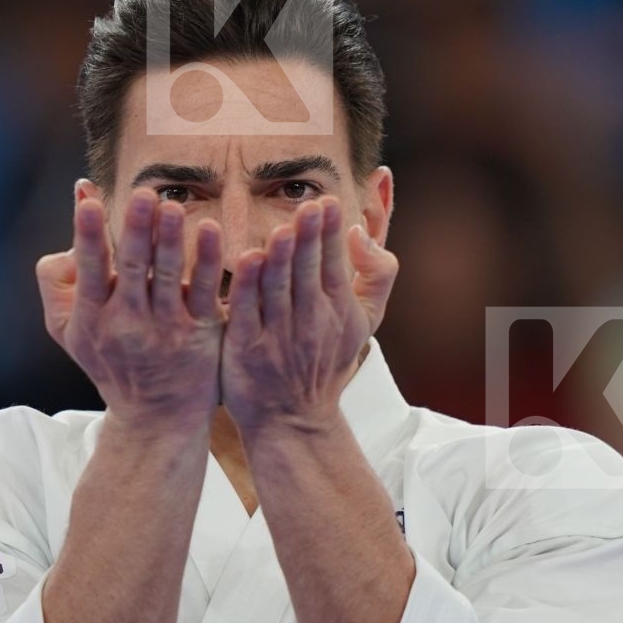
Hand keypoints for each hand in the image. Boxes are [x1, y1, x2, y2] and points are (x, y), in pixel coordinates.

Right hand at [36, 194, 225, 429]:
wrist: (154, 417)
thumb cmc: (109, 361)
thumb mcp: (67, 329)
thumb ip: (57, 277)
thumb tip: (72, 213)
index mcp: (91, 317)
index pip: (88, 269)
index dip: (87, 235)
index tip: (89, 203)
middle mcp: (126, 323)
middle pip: (130, 268)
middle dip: (136, 230)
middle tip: (142, 195)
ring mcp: (165, 329)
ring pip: (167, 276)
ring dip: (171, 240)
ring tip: (173, 207)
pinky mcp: (199, 332)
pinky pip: (204, 291)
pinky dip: (208, 261)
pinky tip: (211, 231)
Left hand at [219, 195, 398, 435]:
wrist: (294, 419)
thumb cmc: (327, 361)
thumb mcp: (366, 321)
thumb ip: (377, 274)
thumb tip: (363, 230)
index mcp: (338, 308)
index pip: (334, 262)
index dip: (330, 233)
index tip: (327, 203)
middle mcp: (310, 319)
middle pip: (308, 271)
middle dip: (310, 239)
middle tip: (311, 207)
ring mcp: (278, 335)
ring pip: (278, 289)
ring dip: (281, 259)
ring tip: (284, 230)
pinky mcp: (245, 348)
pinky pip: (246, 311)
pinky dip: (246, 286)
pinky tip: (247, 260)